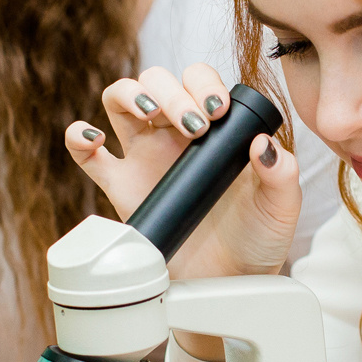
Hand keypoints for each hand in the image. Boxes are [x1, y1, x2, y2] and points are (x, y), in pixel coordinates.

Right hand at [65, 66, 300, 281]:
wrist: (229, 282)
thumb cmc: (257, 238)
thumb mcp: (282, 206)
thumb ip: (283, 173)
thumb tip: (262, 144)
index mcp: (213, 127)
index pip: (197, 79)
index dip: (203, 84)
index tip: (218, 111)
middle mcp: (174, 134)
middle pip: (156, 82)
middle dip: (172, 92)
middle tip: (194, 126)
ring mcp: (144, 157)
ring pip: (119, 101)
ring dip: (130, 95)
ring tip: (150, 114)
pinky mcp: (120, 188)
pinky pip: (86, 156)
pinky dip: (79, 137)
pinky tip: (93, 139)